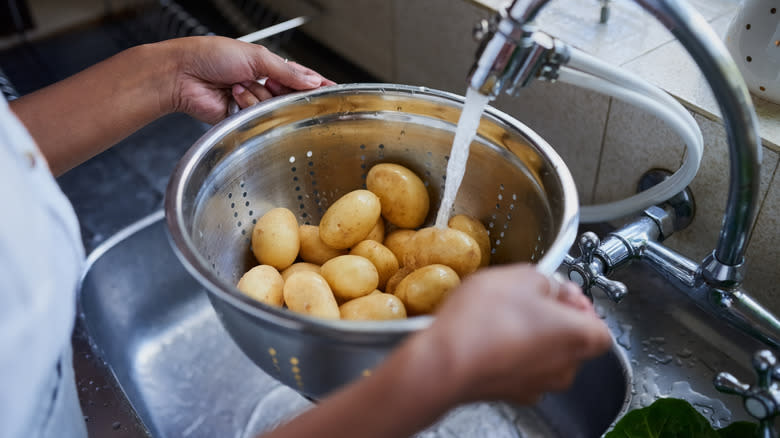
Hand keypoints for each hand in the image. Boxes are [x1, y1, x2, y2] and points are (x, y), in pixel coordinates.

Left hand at [163, 36, 334, 123]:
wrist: (183, 74)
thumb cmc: (210, 56)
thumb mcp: (255, 56)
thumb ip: (286, 71)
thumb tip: (310, 81)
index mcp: (266, 65)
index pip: (299, 76)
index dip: (315, 84)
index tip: (333, 90)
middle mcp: (261, 84)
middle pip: (288, 95)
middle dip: (280, 90)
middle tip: (268, 82)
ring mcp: (251, 101)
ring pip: (272, 107)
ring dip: (256, 95)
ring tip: (238, 85)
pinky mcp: (241, 118)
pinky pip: (256, 117)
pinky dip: (246, 106)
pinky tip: (233, 96)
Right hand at [422, 264, 611, 404]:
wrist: (444, 362)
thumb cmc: (484, 322)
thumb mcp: (521, 277)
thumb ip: (548, 281)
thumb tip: (552, 288)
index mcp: (578, 337)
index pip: (601, 327)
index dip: (582, 306)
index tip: (560, 291)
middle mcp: (564, 368)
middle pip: (573, 342)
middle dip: (554, 319)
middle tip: (528, 299)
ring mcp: (536, 385)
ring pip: (545, 356)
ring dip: (531, 337)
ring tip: (502, 316)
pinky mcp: (510, 393)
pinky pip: (519, 368)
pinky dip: (510, 353)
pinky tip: (488, 336)